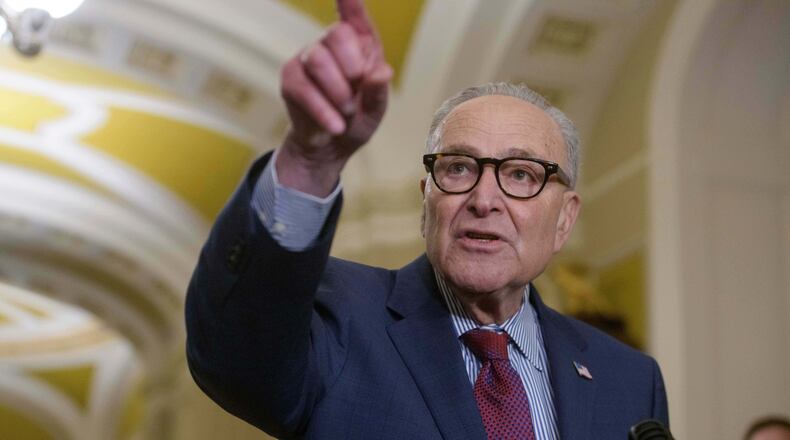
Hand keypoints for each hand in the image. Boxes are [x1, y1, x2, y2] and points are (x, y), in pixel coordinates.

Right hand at [277, 0, 392, 196]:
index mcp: (361, 44)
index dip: (350, 1)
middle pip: (337, 33)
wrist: (331, 147)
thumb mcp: (375, 111)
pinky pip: (303, 87)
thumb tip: (381, 73)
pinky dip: (323, 111)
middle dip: (351, 68)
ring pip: (318, 59)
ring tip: (345, 112)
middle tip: (356, 92)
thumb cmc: (356, 120)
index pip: (355, 15)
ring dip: (337, 92)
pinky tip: (334, 126)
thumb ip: (379, 92)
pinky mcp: (291, 77)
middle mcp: (332, 44)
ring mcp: (308, 57)